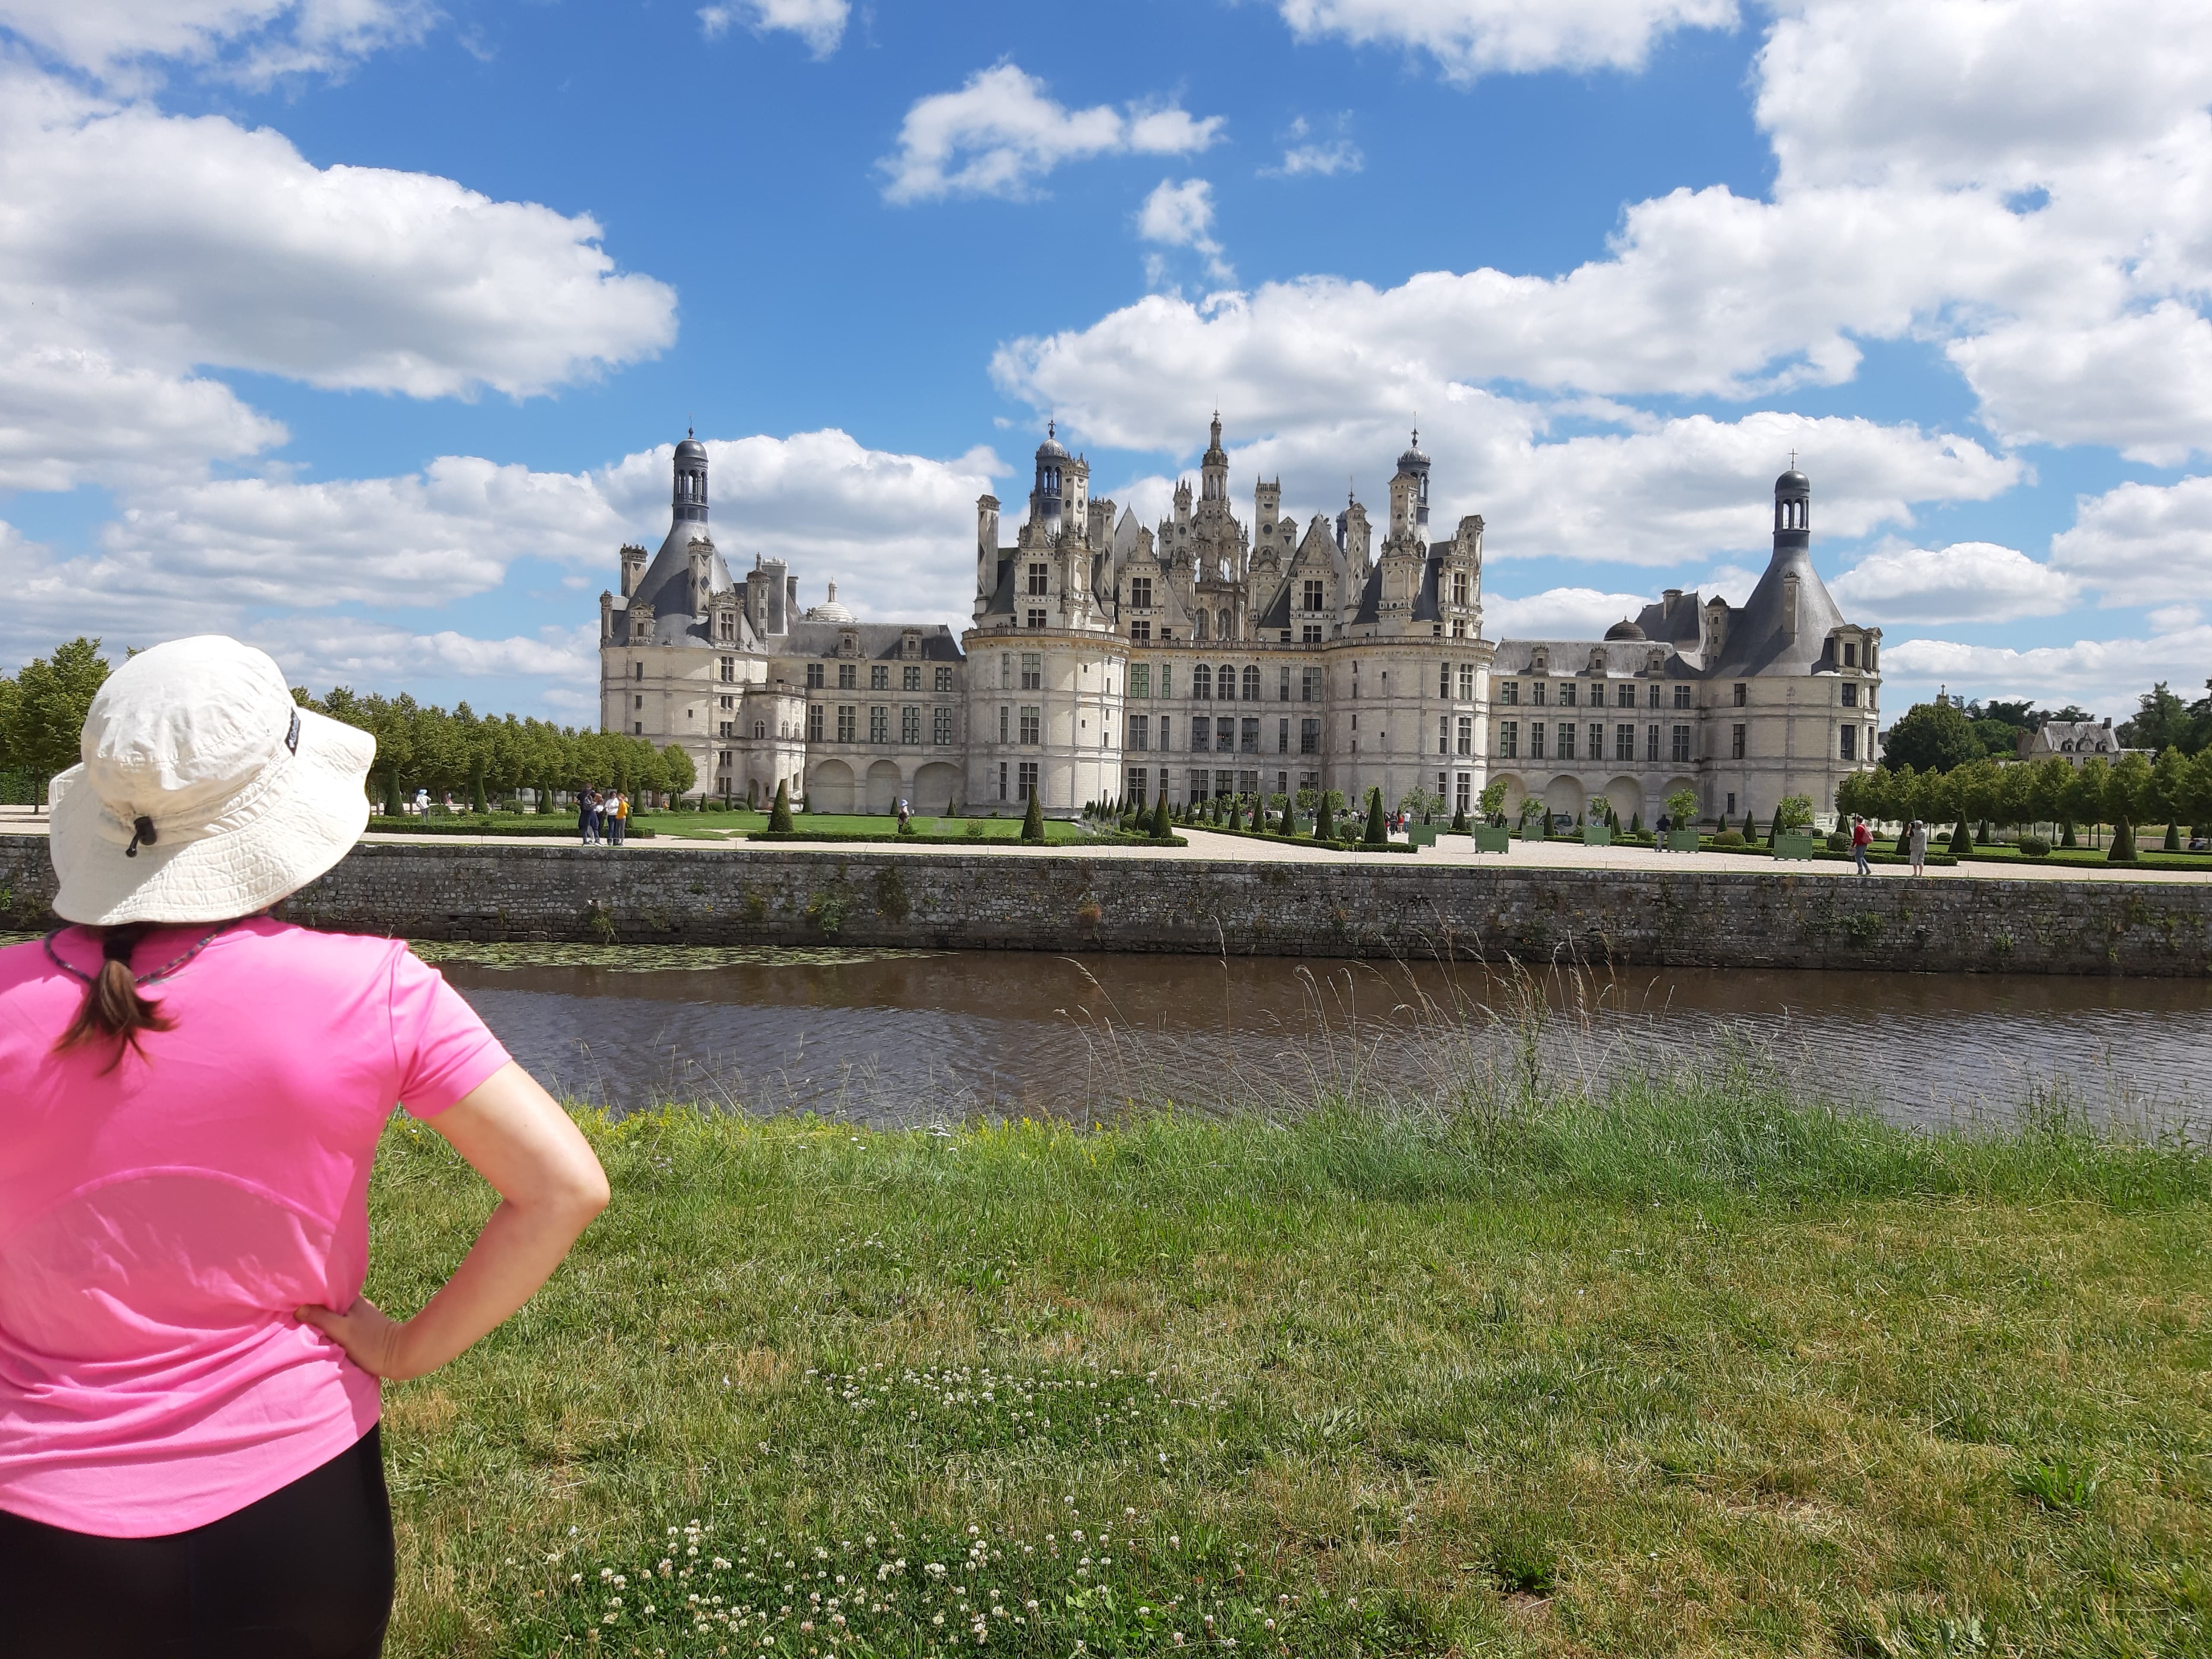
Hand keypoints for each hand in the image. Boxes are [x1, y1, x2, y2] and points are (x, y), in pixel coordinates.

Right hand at [295, 1296, 417, 1379]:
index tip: (293, 1299)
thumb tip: (298, 1308)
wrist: (402, 1356)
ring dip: (323, 1320)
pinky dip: (333, 1329)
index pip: (327, 1291)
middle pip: (330, 1304)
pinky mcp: (364, 1331)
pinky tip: (324, 1336)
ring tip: (305, 1326)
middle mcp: (357, 1305)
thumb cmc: (372, 1342)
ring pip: (337, 1315)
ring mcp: (361, 1318)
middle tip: (294, 1314)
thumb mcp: (343, 1330)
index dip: (311, 1295)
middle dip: (315, 1308)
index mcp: (352, 1299)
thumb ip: (322, 1318)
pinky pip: (342, 1326)